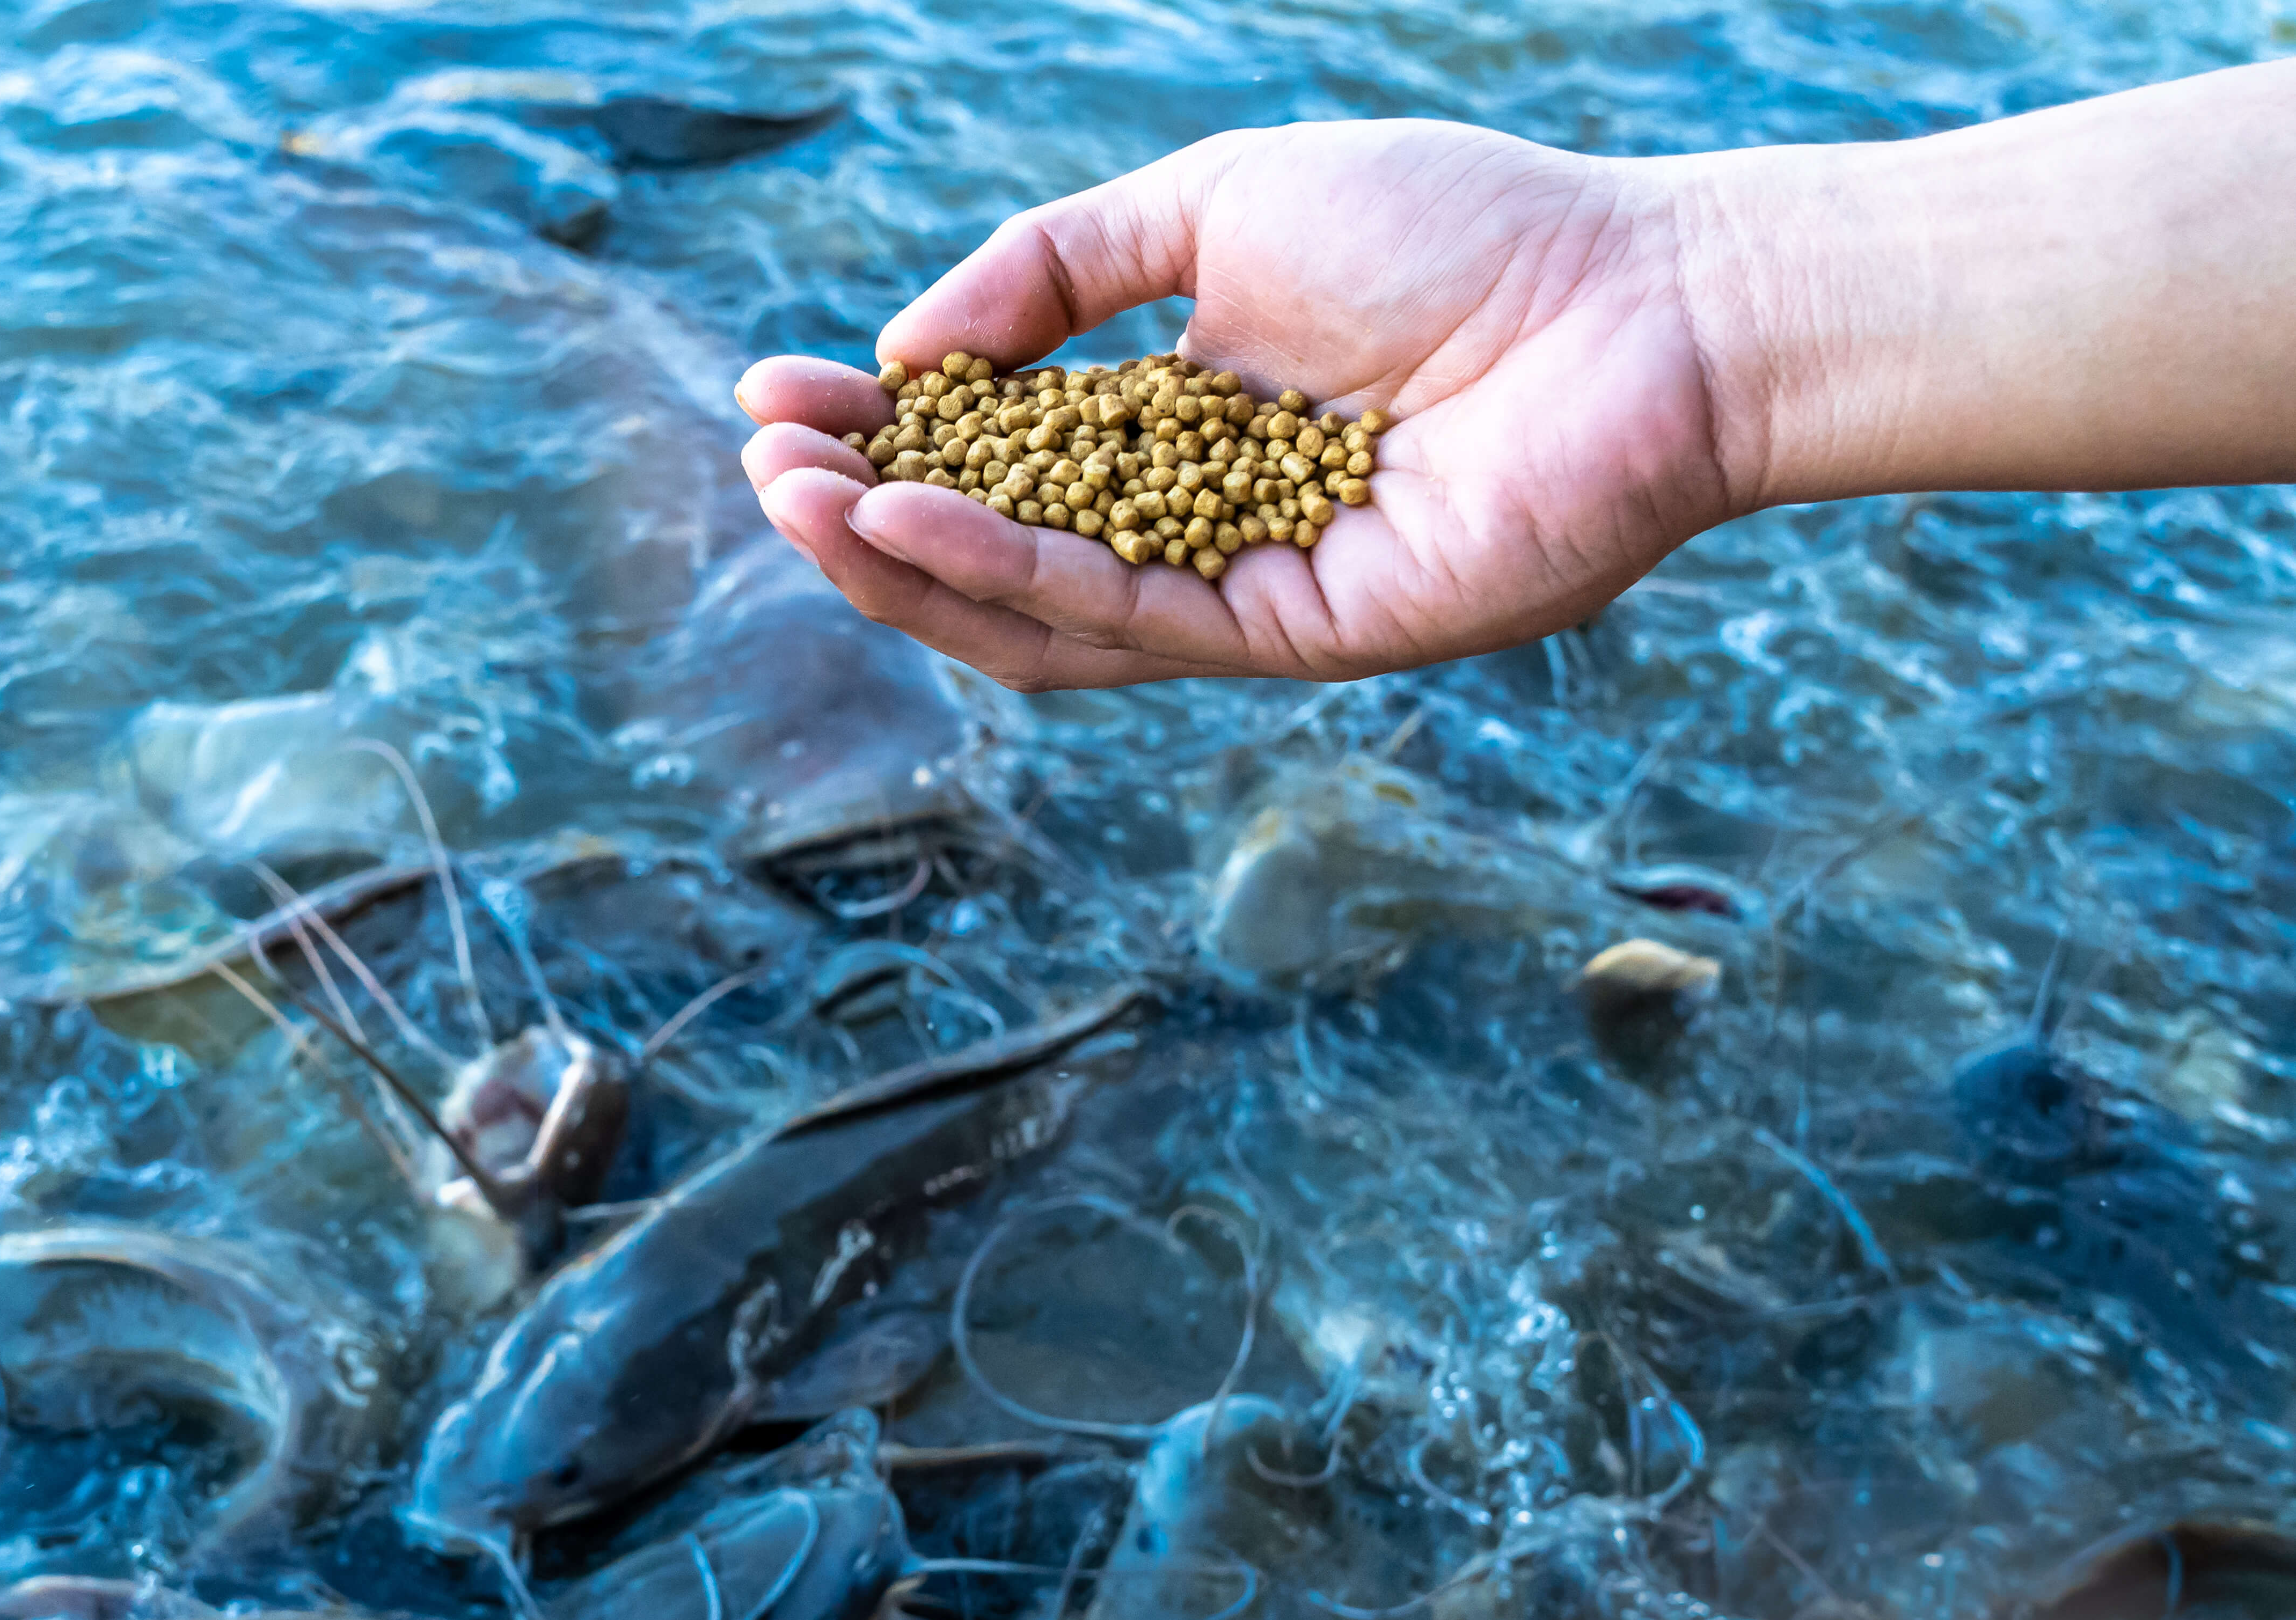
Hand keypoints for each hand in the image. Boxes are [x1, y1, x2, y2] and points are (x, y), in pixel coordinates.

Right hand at [735, 121, 1737, 689]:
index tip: (775, 398)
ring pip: (1036, 614)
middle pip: (992, 552)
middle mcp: (1196, 527)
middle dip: (863, 515)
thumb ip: (1060, 266)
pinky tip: (914, 516)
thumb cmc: (1462, 231)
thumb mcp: (1217, 201)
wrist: (1640, 302)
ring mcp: (1240, 591)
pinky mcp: (1291, 633)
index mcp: (1177, 430)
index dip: (878, 432)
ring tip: (802, 499)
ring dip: (904, 560)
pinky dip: (1008, 571)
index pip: (992, 456)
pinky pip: (1123, 619)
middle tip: (764, 468)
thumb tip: (916, 345)